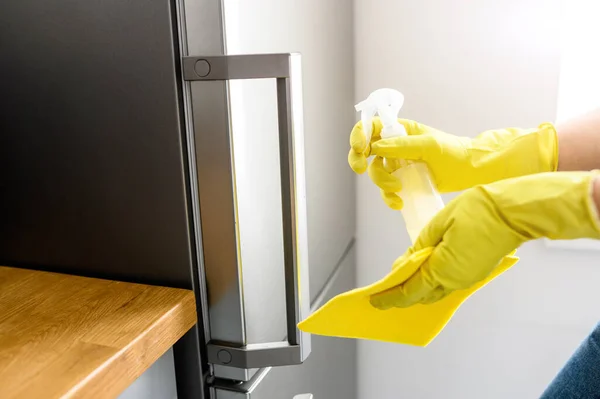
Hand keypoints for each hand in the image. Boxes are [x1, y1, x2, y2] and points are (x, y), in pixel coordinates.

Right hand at [348, 119, 557, 208]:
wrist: (469, 172)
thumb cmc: (453, 152)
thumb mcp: (429, 145)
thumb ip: (402, 146)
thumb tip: (376, 147)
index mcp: (399, 130)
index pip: (370, 127)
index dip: (359, 135)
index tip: (360, 148)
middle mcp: (394, 146)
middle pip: (364, 151)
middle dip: (357, 160)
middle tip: (360, 169)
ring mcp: (397, 165)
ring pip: (375, 174)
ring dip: (382, 183)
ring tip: (399, 189)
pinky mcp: (402, 182)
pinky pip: (386, 190)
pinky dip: (389, 198)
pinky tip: (400, 202)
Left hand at [370, 172, 599, 308]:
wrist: (513, 211)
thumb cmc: (477, 211)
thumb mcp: (438, 225)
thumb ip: (418, 247)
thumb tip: (403, 264)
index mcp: (443, 269)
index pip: (410, 291)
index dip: (391, 297)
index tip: (376, 301)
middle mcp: (456, 280)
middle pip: (422, 295)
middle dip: (402, 295)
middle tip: (385, 291)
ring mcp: (468, 279)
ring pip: (436, 291)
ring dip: (418, 289)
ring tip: (401, 281)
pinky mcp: (476, 273)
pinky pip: (449, 283)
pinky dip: (432, 282)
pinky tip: (424, 272)